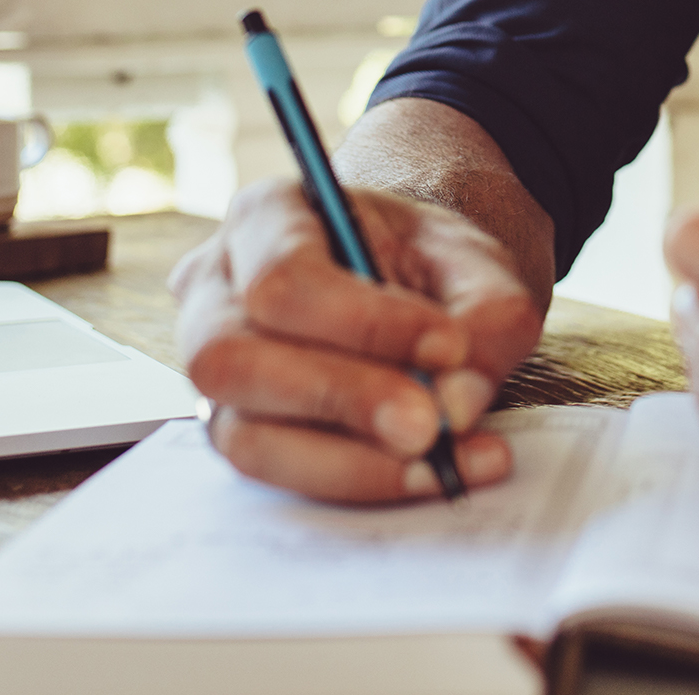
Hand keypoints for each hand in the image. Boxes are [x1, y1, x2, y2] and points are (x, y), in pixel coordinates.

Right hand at [171, 175, 544, 501]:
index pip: (285, 277)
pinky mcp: (236, 431)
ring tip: (443, 463)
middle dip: (341, 400)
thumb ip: (488, 314)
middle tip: (430, 428)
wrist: (415, 286)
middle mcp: (214, 292)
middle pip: (235, 360)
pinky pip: (275, 477)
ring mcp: (211, 370)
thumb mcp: (477, 262)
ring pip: (244, 436)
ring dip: (351, 461)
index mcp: (265, 216)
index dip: (364, 323)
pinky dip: (357, 482)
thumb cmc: (430, 263)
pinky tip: (429, 474)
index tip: (450, 348)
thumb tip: (455, 404)